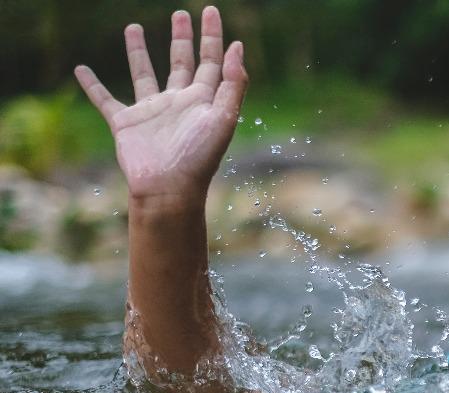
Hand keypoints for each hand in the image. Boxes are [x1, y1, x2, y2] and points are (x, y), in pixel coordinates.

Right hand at [74, 7, 246, 200]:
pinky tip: (81, 69)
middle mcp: (178, 103)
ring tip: (134, 27)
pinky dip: (92, 85)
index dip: (212, 36)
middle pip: (181, 62)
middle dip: (182, 38)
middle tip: (181, 14)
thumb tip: (238, 47)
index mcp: (203, 101)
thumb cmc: (199, 157)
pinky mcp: (126, 123)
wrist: (168, 189)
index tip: (210, 10)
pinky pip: (105, 99)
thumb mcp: (224, 117)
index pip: (211, 61)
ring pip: (144, 73)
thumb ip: (233, 84)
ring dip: (139, 51)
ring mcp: (151, 112)